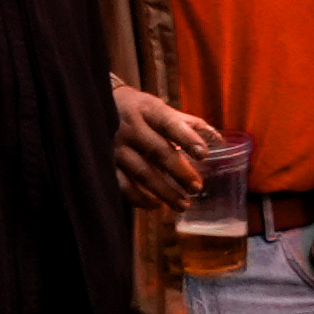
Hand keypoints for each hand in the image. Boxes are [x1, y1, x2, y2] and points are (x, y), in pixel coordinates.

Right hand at [109, 82, 223, 208]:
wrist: (96, 108)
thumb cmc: (138, 110)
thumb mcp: (159, 109)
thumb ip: (188, 124)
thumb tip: (218, 139)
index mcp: (148, 110)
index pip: (170, 124)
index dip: (187, 139)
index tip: (204, 154)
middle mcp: (131, 127)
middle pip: (158, 152)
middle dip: (180, 172)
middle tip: (197, 187)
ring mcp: (116, 146)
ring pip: (142, 173)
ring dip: (164, 191)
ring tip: (183, 204)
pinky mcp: (105, 163)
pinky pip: (123, 185)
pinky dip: (140, 198)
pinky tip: (157, 205)